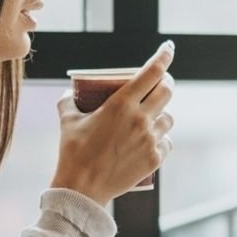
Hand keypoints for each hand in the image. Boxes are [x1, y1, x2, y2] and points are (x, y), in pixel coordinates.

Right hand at [52, 42, 174, 203]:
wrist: (82, 188)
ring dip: (162, 114)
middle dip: (166, 83)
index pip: (152, 72)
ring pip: (169, 118)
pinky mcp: (154, 158)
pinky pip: (167, 142)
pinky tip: (151, 141)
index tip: (169, 47)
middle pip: (167, 91)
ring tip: (152, 117)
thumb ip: (68, 101)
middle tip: (160, 84)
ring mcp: (150, 139)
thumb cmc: (73, 152)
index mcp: (121, 104)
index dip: (164, 56)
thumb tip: (69, 92)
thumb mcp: (67, 120)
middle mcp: (140, 119)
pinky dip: (161, 139)